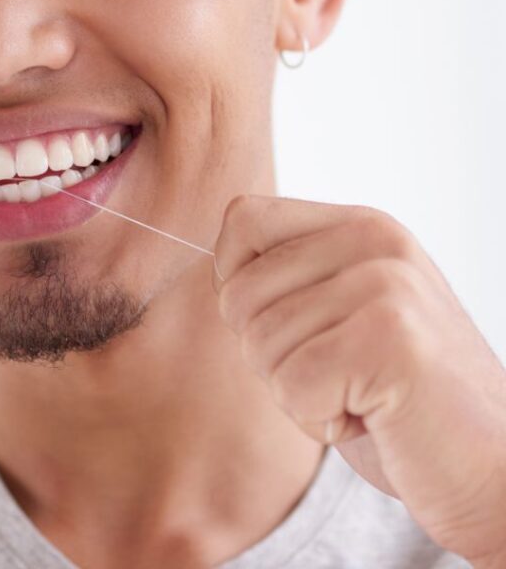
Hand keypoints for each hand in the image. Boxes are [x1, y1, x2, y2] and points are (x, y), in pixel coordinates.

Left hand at [213, 195, 505, 564]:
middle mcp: (374, 241)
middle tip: (340, 375)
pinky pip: (293, 384)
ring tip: (362, 395)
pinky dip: (320, 419)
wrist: (494, 473)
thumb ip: (288, 279)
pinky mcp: (391, 340)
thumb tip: (215, 265)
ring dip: (298, 391)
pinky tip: (372, 418)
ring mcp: (385, 285)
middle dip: (270, 354)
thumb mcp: (341, 314)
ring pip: (260, 343)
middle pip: (238, 292)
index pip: (242, 219)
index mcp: (361, 226)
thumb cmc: (401, 400)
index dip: (236, 280)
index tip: (285, 323)